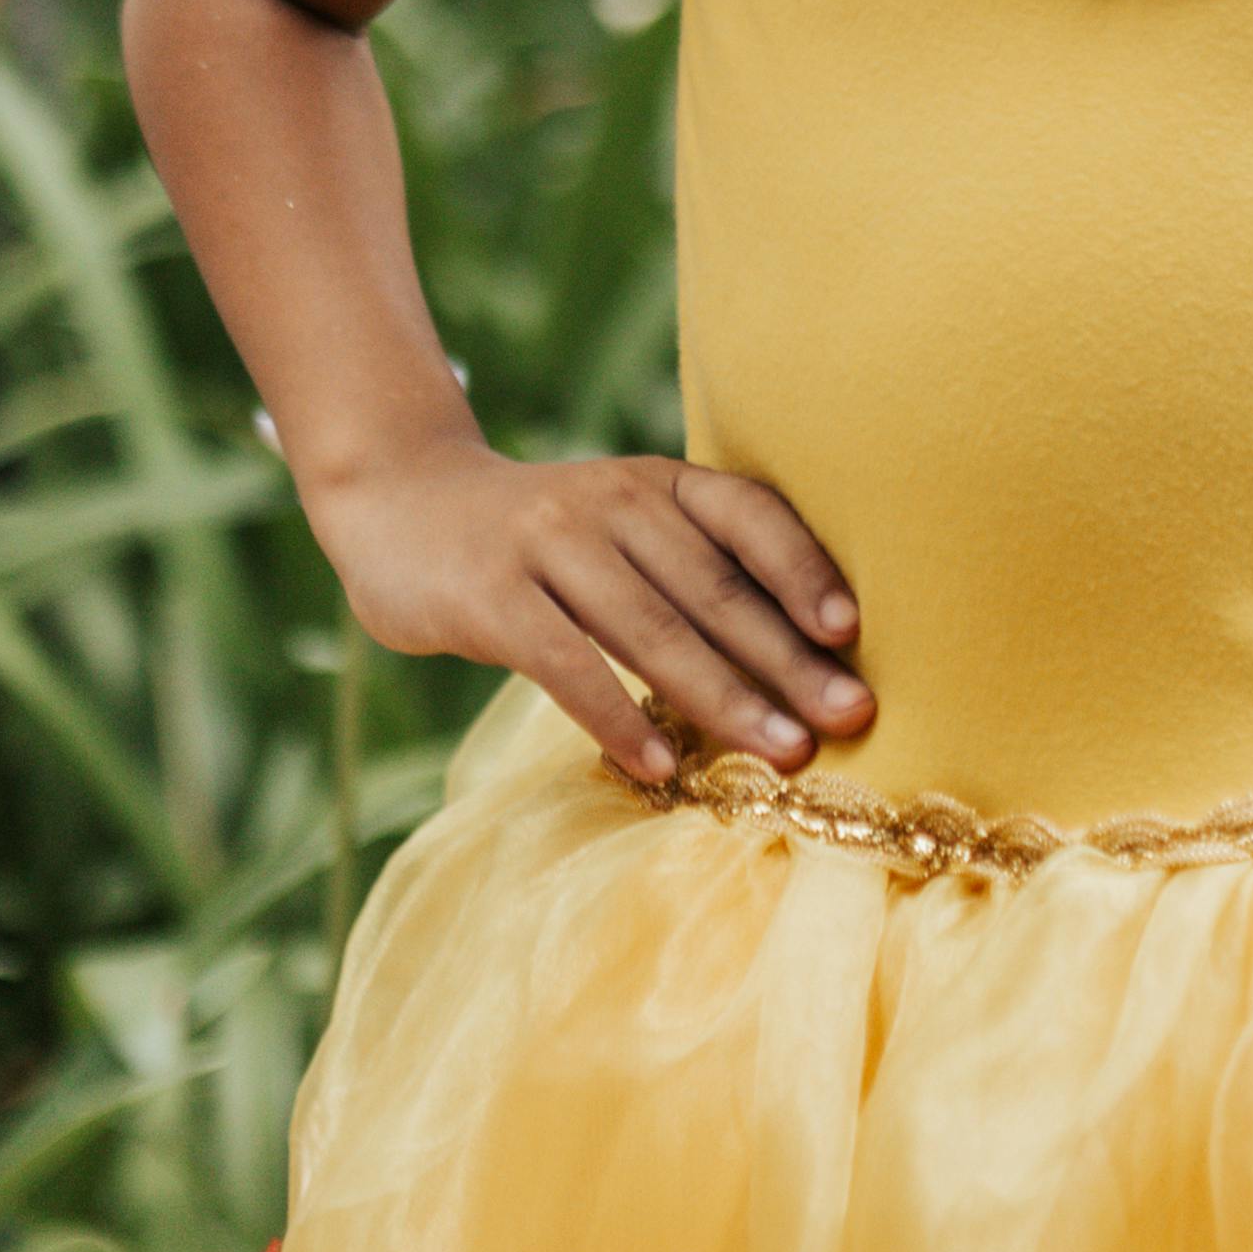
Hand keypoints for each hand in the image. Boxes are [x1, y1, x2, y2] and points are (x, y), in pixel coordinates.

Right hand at [308, 442, 871, 796]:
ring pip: (651, 630)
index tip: (851, 634)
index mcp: (657, 483)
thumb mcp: (621, 527)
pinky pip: (566, 663)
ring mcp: (546, 543)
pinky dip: (619, 718)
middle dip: (789, 660)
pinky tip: (662, 768)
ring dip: (724, 697)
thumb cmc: (543, 540)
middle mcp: (610, 500)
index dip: (803, 570)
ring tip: (781, 754)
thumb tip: (808, 661)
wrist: (401, 506)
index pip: (747, 515)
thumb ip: (693, 572)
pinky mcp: (490, 594)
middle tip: (851, 719)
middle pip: (714, 588)